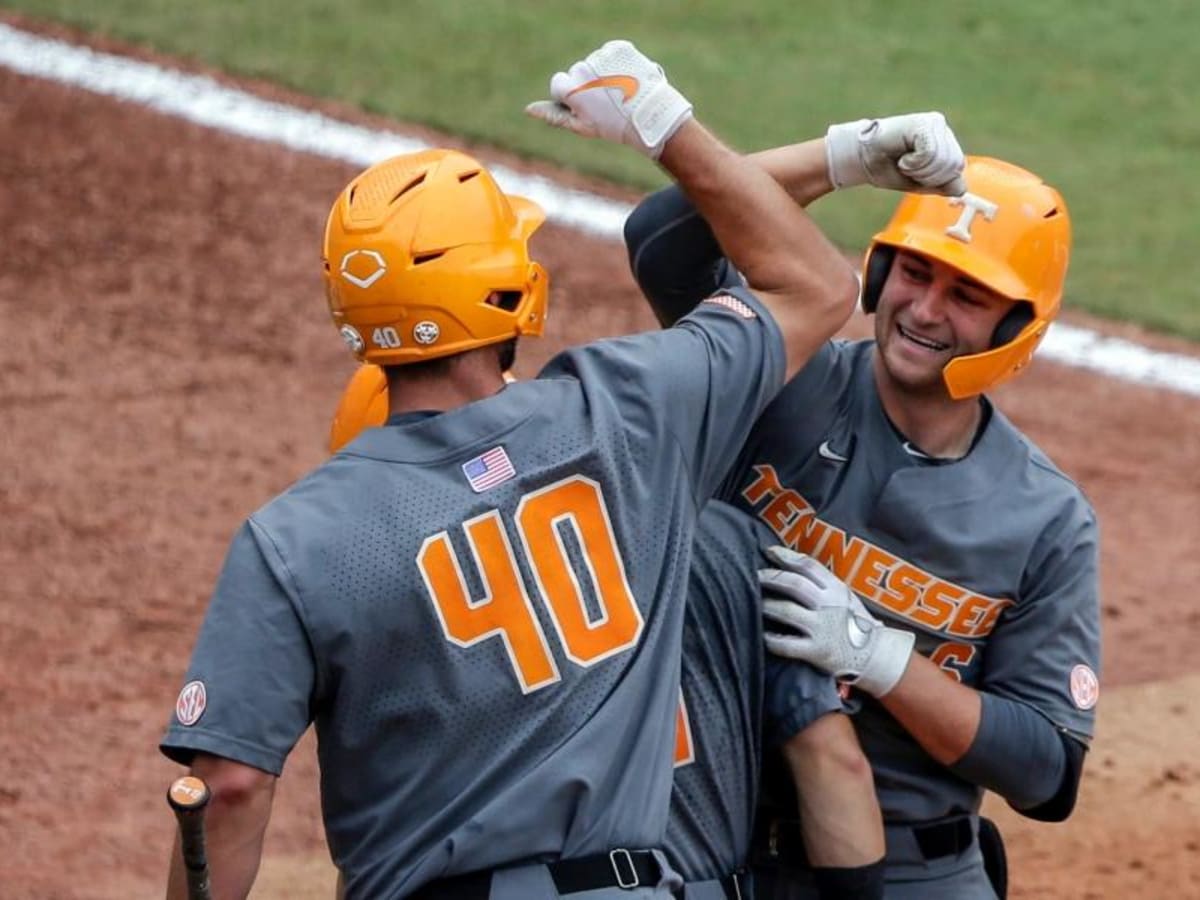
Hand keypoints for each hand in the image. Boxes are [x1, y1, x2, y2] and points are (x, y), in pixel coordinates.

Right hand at [525, 39, 693, 158]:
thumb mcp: (581, 125)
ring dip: (603, 74)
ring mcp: (601, 56)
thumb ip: (553, 115)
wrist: (649, 115)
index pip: (558, 83)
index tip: (587, 105)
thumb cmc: (613, 126)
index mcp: (571, 89)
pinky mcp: (619, 47)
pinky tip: (626, 78)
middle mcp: (584, 69)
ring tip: (620, 91)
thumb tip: (528, 109)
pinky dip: (616, 63)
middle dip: (587, 84)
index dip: (571, 96)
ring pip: (594, 63)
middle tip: (607, 101)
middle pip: (577, 72)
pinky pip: (610, 53)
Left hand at [760, 546, 914, 697]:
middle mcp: (829, 606)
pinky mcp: (817, 651)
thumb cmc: (854, 622)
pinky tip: (764, 635)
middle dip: (770, 577)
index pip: (808, 565)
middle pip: (794, 584)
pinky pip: (786, 644)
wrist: (875, 655)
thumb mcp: (845, 596)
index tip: (769, 551)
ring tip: (754, 603)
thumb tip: (791, 565)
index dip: (786, 556)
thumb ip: (823, 584)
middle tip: (754, 576)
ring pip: (786, 611)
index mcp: (836, 589)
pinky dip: (771, 639)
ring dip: (766, 606)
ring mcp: (823, 628)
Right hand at [825, 112, 965, 194]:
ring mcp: (935, 124)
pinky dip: (914, 163)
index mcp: (945, 144)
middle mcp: (943, 130)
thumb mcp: (920, 183)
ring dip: (919, 170)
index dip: (935, 180)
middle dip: (928, 176)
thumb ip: (942, 184)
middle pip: (954, 165)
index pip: (957, 170)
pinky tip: (903, 156)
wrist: (863, 159)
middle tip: (908, 168)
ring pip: (942, 160)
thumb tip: (961, 188)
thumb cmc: (889, 169)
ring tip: (904, 161)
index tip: (913, 174)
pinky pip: (930, 154)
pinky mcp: (923, 124)